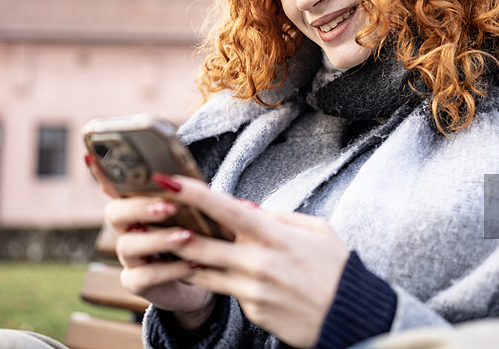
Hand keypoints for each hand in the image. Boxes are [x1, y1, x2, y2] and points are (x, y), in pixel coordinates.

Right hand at [85, 154, 214, 328]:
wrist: (208, 275)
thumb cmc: (202, 234)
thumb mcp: (201, 211)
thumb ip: (191, 196)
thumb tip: (189, 183)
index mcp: (139, 204)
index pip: (115, 184)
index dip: (100, 172)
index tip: (91, 155)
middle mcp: (127, 228)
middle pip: (114, 213)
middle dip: (140, 207)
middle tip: (170, 206)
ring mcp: (129, 256)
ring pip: (127, 245)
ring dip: (158, 239)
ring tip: (187, 235)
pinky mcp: (135, 282)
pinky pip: (144, 276)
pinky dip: (171, 269)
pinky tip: (193, 264)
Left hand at [152, 174, 350, 347]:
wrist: (351, 318)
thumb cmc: (337, 269)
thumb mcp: (317, 231)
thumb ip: (280, 217)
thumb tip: (247, 208)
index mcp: (275, 237)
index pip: (225, 210)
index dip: (194, 194)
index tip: (167, 181)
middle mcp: (258, 264)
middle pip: (201, 244)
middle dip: (170, 226)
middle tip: (147, 212)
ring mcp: (252, 291)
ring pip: (203, 271)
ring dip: (180, 256)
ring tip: (162, 241)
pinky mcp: (251, 312)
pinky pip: (227, 291)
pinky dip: (217, 278)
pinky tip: (210, 270)